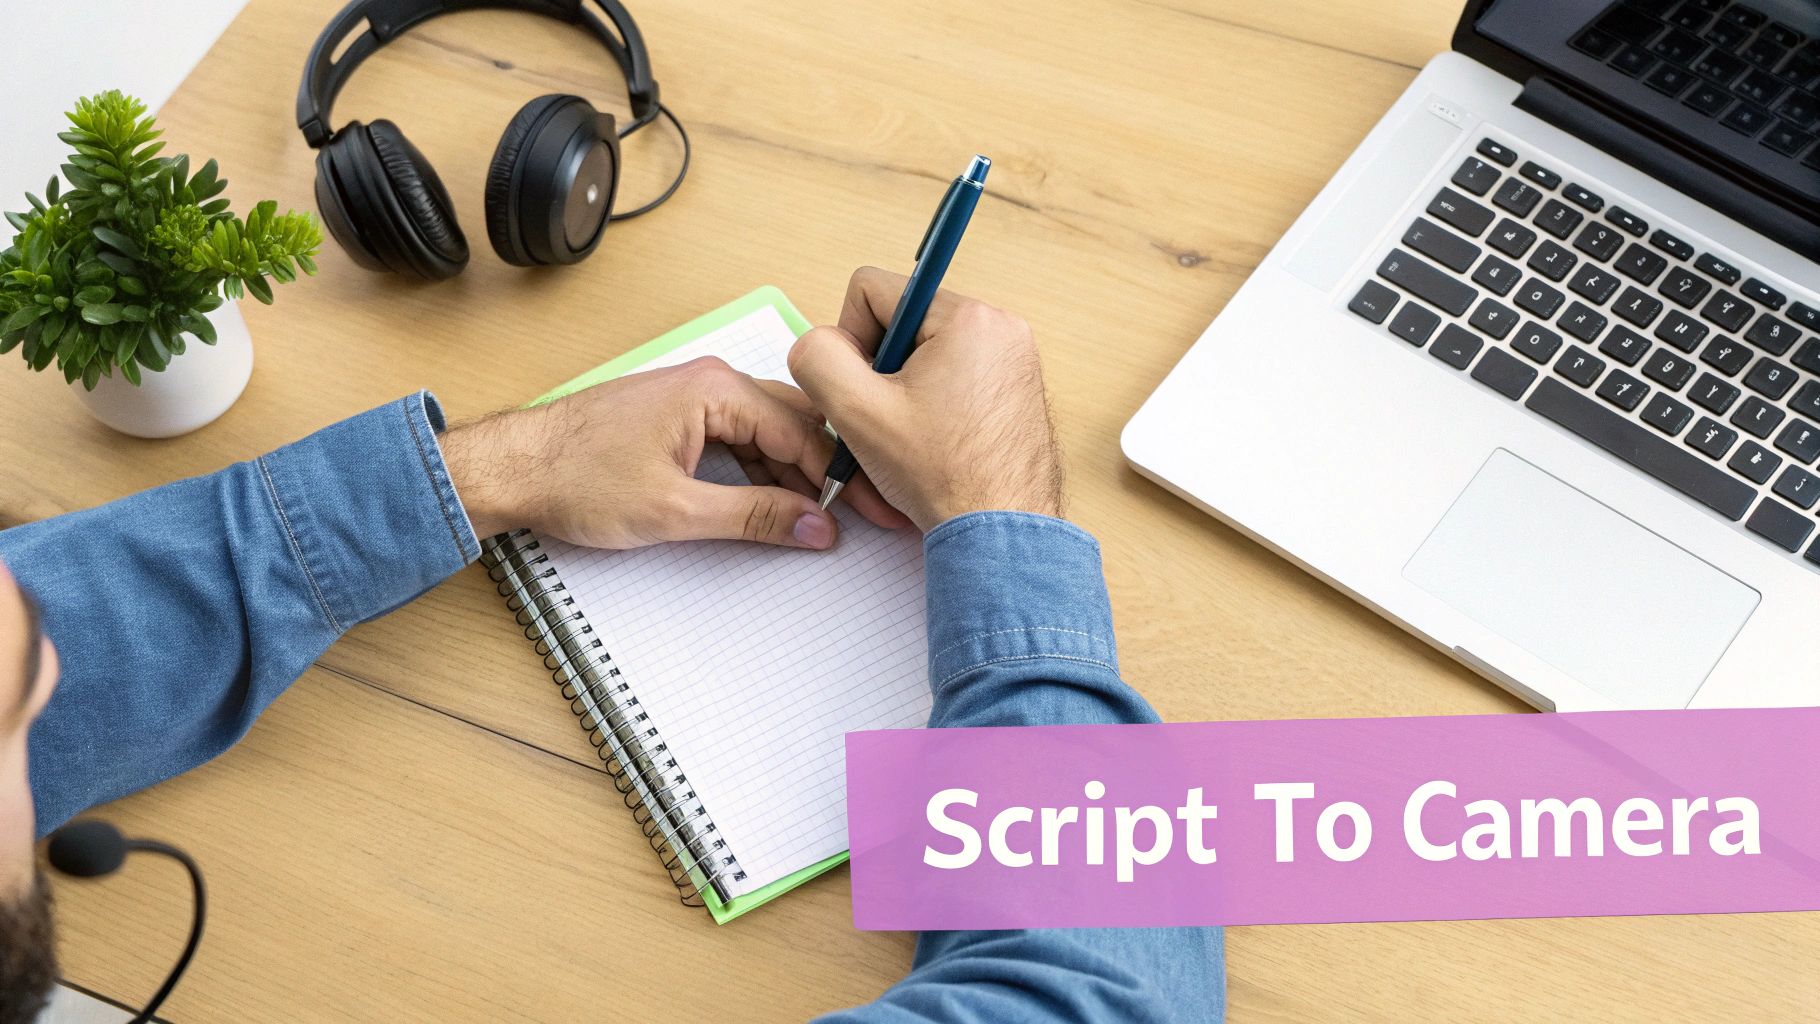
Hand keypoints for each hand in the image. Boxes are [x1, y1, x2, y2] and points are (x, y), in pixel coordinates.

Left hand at [439, 357, 908, 549]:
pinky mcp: (678, 418)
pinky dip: (760, 473)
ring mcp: (693, 398)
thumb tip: (815, 527)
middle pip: (793, 425)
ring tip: (817, 520)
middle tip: (857, 516)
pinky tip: (770, 506)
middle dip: (824, 473)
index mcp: (716, 390)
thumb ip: (755, 518)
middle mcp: (710, 382)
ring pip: (767, 434)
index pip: (804, 431)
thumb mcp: (676, 510)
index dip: (838, 477)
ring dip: (792, 476)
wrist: (513, 470)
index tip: (867, 512)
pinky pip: (739, 440)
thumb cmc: (576, 478)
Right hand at [787, 268, 1063, 531]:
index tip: (864, 390)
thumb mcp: (855, 412)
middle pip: (902, 318)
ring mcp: (1015, 355)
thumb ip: (817, 357)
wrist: (1000, 531)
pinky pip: (957, 369)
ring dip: (906, 385)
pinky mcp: (1018, 384)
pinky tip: (936, 438)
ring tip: (913, 433)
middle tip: (889, 418)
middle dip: (882, 366)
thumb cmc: (941, 475)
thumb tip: (819, 342)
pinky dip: (936, 399)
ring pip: (926, 347)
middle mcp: (1000, 325)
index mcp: (966, 316)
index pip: (872, 290)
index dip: (848, 339)